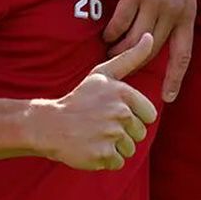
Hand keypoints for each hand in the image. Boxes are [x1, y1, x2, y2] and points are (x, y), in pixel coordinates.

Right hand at [33, 32, 159, 170]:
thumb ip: (131, 57)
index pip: (150, 115)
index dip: (134, 116)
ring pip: (130, 149)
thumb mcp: (104, 75)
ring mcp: (111, 134)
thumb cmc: (81, 100)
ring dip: (115, 147)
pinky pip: (118, 162)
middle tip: (100, 125)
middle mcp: (119, 113)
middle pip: (140, 133)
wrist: (50, 125)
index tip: (113, 113)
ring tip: (95, 136)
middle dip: (124, 133)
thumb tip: (150, 37)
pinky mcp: (103, 154)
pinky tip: (91, 147)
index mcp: (123, 93)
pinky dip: (106, 160)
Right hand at [105, 0, 196, 102]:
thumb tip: (173, 25)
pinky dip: (111, 32)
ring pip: (134, 40)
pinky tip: (105, 36)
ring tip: (109, 54)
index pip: (183, 53)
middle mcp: (172, 12)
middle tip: (123, 72)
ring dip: (120, 50)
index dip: (175, 77)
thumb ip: (181, 8)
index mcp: (187, 13)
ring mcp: (153, 4)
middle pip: (153, 50)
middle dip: (137, 64)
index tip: (167, 97)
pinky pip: (120, 22)